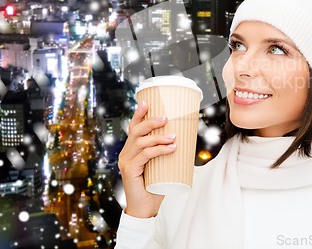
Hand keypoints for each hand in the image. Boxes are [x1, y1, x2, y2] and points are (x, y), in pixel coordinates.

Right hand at [118, 102, 176, 217]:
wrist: (146, 208)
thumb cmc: (155, 185)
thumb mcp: (161, 164)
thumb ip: (166, 152)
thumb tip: (184, 139)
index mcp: (132, 149)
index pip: (133, 128)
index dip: (138, 114)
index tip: (146, 103)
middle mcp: (126, 153)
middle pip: (136, 131)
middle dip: (151, 121)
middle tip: (166, 118)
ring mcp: (126, 161)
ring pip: (141, 142)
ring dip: (158, 137)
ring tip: (174, 137)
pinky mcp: (129, 170)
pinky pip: (145, 155)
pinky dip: (158, 150)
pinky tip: (170, 148)